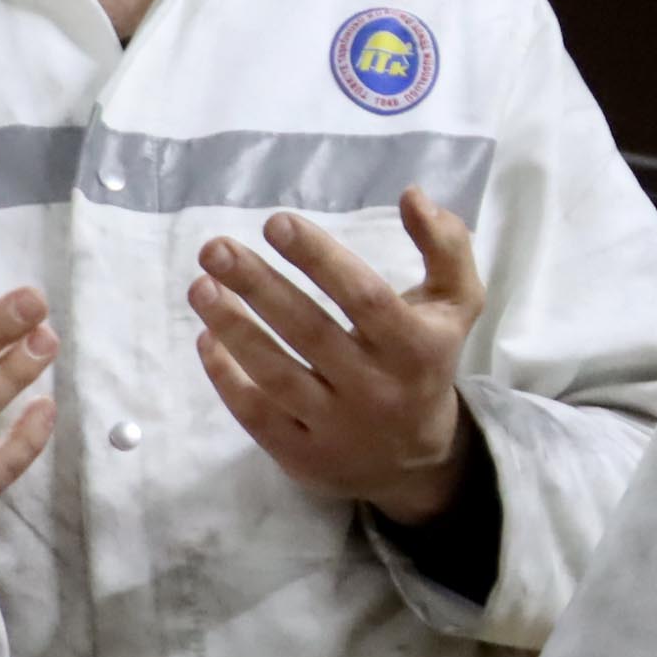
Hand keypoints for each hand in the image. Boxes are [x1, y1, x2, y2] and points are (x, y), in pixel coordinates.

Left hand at [194, 190, 482, 521]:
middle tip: (215, 248)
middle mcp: (375, 389)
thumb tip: (412, 195)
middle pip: (309, 332)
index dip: (318, 258)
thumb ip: (446, 245)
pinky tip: (206, 337)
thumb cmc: (425, 361)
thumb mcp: (456, 305)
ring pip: (275, 374)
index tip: (275, 222)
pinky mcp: (301, 456)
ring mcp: (335, 427)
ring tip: (201, 285)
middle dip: (257, 286)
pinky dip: (225, 376)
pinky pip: (255, 414)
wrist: (417, 461)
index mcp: (414, 347)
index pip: (363, 297)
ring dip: (232, 327)